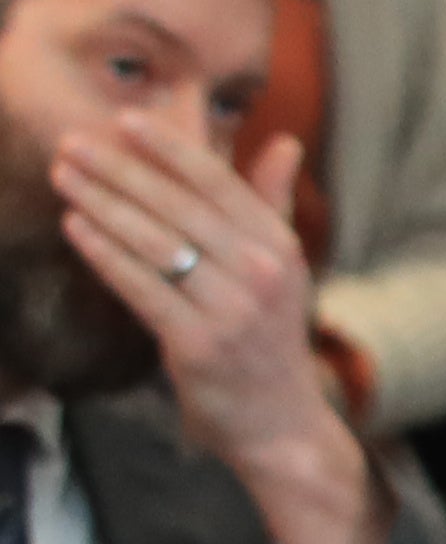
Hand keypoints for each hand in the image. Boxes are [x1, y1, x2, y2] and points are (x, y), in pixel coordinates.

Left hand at [43, 116, 380, 543]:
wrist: (281, 423)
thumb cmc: (270, 338)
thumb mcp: (283, 268)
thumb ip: (271, 204)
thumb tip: (284, 142)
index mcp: (280, 247)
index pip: (220, 184)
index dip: (170, 149)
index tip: (125, 120)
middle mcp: (261, 273)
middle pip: (178, 208)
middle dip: (120, 171)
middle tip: (72, 145)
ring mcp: (231, 311)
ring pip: (154, 244)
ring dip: (101, 204)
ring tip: (63, 177)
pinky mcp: (197, 345)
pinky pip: (140, 288)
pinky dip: (104, 254)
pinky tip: (75, 226)